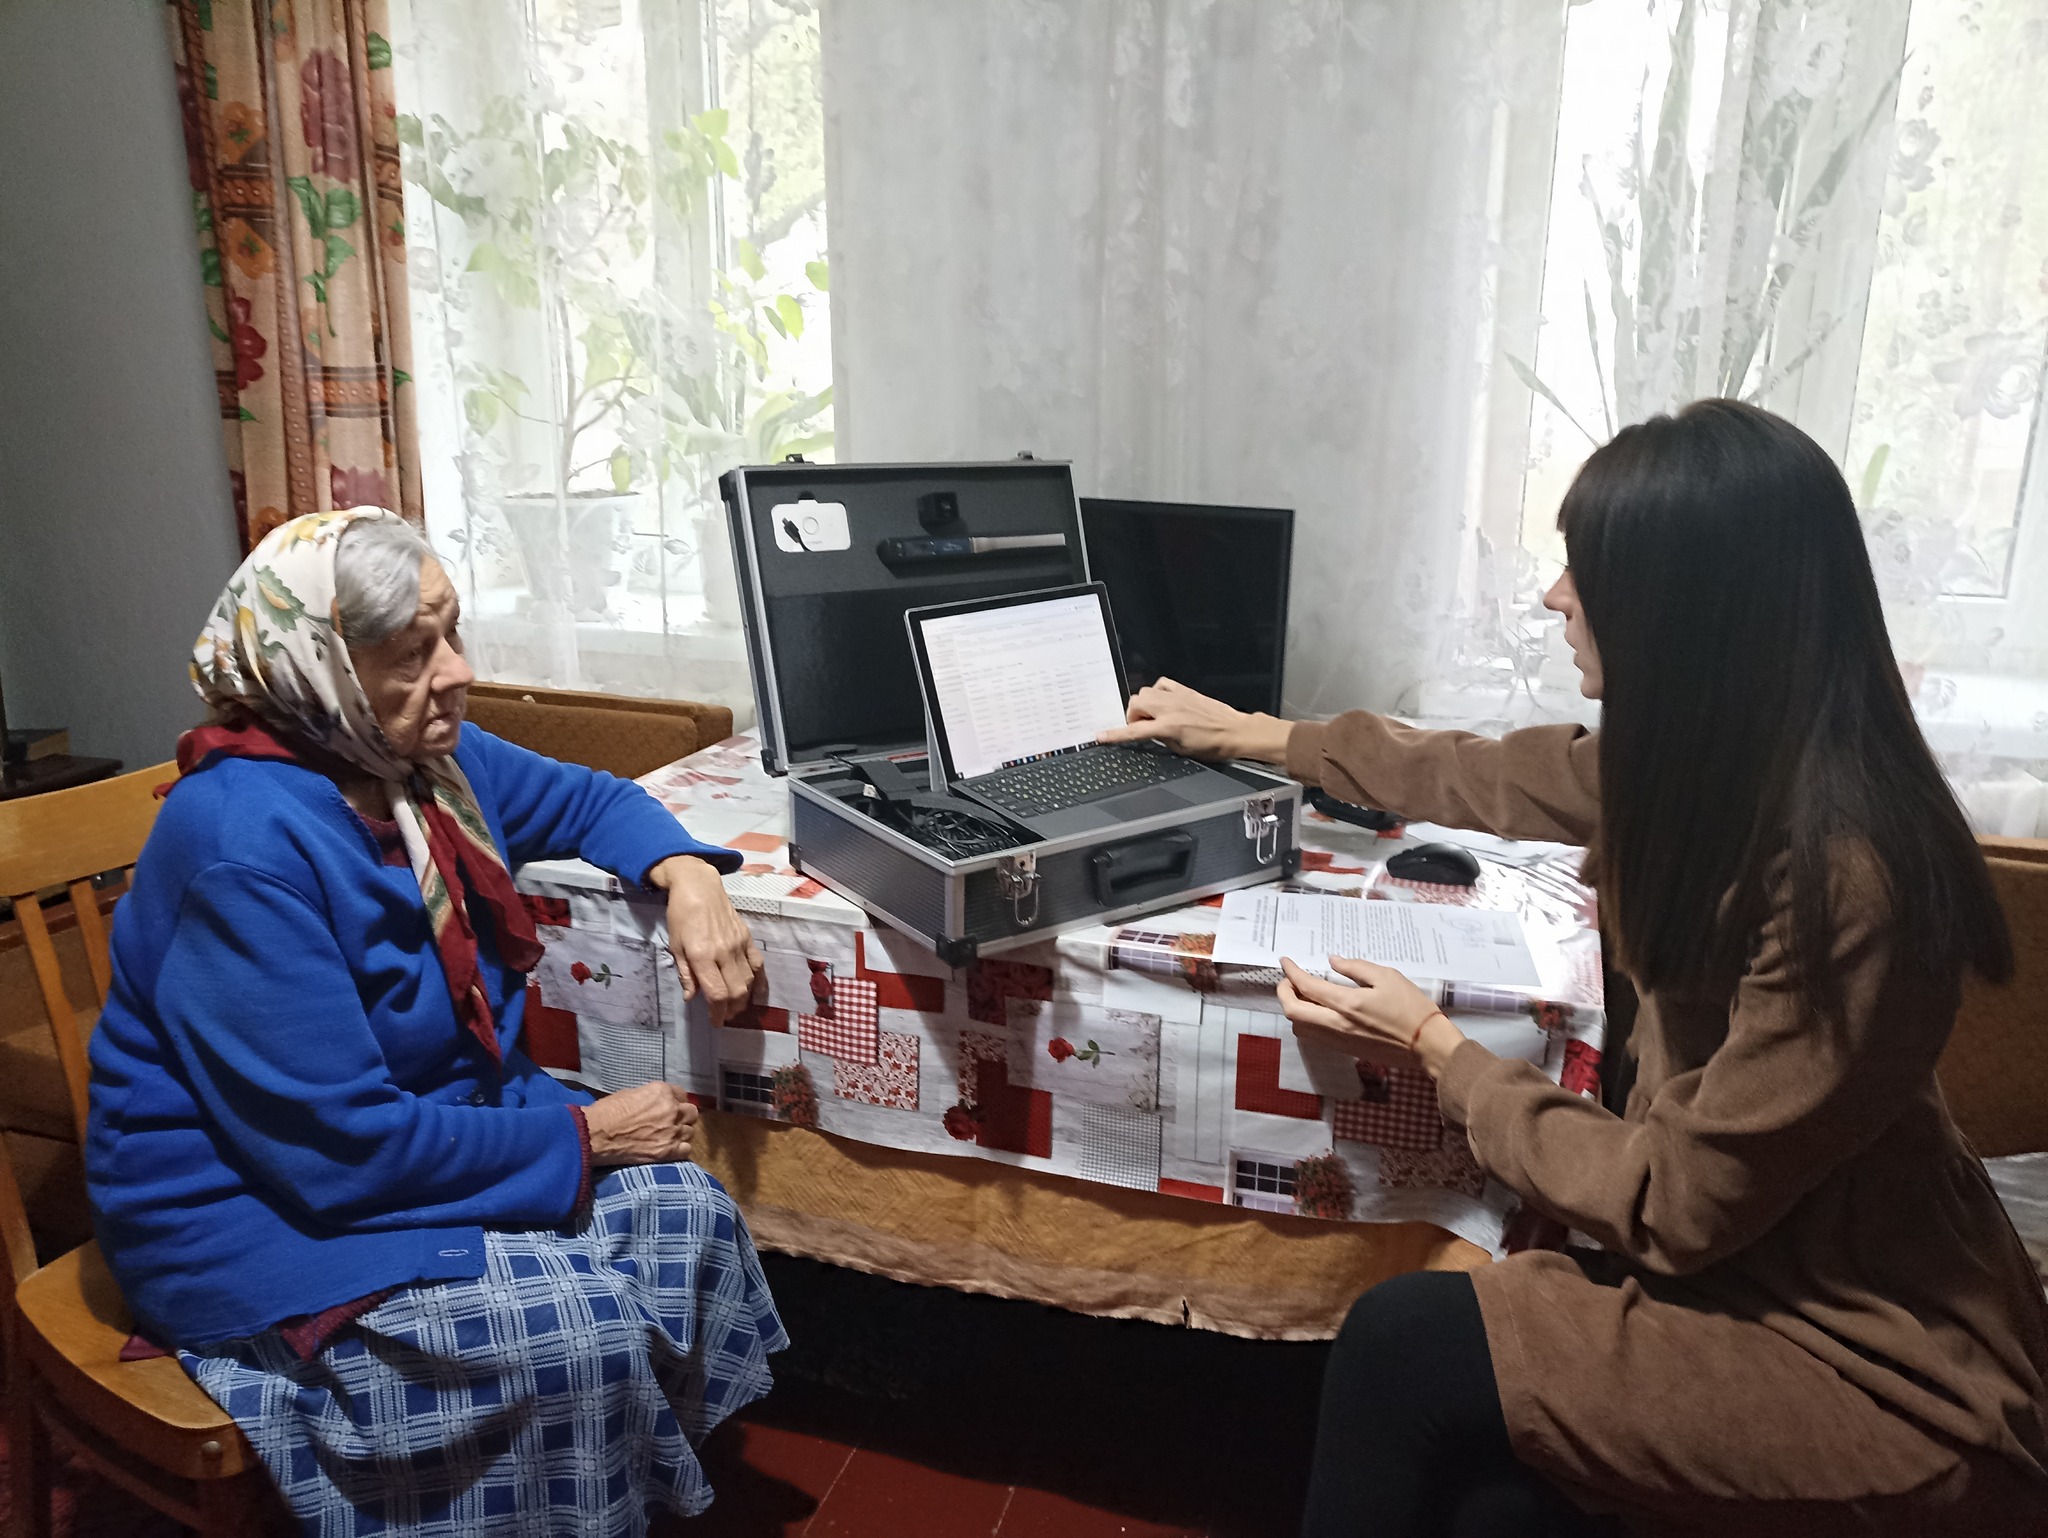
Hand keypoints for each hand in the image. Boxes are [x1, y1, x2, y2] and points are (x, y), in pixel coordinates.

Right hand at [582, 1081, 698, 1164]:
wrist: (596, 1135)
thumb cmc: (607, 1112)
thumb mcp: (630, 1094)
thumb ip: (651, 1098)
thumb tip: (656, 1103)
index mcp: (662, 1092)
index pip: (682, 1094)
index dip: (676, 1102)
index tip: (670, 1108)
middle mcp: (672, 1109)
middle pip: (691, 1113)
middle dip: (683, 1116)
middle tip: (671, 1123)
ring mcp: (672, 1131)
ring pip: (690, 1131)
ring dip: (681, 1133)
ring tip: (669, 1137)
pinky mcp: (668, 1151)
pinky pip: (686, 1149)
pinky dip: (680, 1149)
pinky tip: (670, 1149)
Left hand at [648, 855, 765, 1024]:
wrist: (699, 886)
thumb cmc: (681, 916)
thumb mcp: (675, 945)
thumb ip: (685, 973)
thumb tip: (691, 997)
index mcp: (702, 956)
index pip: (716, 993)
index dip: (717, 1013)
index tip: (715, 1022)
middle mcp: (723, 952)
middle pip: (735, 991)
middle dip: (731, 1010)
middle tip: (725, 1017)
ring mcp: (738, 945)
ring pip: (748, 980)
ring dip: (744, 999)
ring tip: (736, 1007)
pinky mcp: (747, 938)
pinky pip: (758, 964)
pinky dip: (760, 981)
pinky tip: (758, 992)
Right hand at [1096, 678, 1294, 762]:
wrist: (1235, 731)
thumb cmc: (1212, 746)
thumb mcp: (1182, 751)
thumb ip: (1161, 740)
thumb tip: (1149, 734)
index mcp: (1167, 727)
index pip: (1134, 731)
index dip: (1115, 735)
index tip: (1101, 736)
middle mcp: (1169, 708)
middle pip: (1135, 703)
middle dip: (1132, 716)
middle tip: (1141, 727)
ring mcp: (1177, 696)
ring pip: (1145, 692)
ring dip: (1144, 704)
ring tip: (1152, 716)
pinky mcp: (1185, 690)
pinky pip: (1161, 684)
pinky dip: (1157, 692)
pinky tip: (1163, 702)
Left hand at [1278, 956, 1465, 1078]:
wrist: (1427, 1044)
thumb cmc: (1411, 1007)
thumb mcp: (1386, 977)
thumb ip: (1355, 967)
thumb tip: (1332, 961)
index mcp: (1347, 1004)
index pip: (1306, 986)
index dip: (1291, 972)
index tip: (1285, 961)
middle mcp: (1337, 1025)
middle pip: (1293, 1011)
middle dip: (1284, 992)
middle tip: (1289, 979)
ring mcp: (1339, 1040)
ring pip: (1299, 1027)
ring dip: (1293, 1009)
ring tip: (1301, 994)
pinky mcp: (1344, 1050)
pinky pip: (1313, 1037)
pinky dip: (1306, 1022)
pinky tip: (1317, 1010)